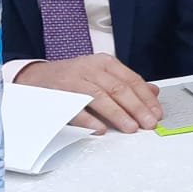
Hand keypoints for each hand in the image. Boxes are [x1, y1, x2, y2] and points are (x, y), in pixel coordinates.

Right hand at [14, 53, 161, 132]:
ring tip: (130, 128)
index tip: (156, 113)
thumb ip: (127, 83)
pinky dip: (89, 119)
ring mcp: (74, 81)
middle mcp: (91, 69)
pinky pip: (76, 108)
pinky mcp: (59, 95)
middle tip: (148, 124)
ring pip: (100, 97)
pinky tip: (101, 129)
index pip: (131, 80)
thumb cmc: (74, 77)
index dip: (146, 98)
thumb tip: (153, 93)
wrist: (36, 77)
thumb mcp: (102, 75)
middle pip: (118, 89)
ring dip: (118, 114)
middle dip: (137, 108)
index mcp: (105, 63)